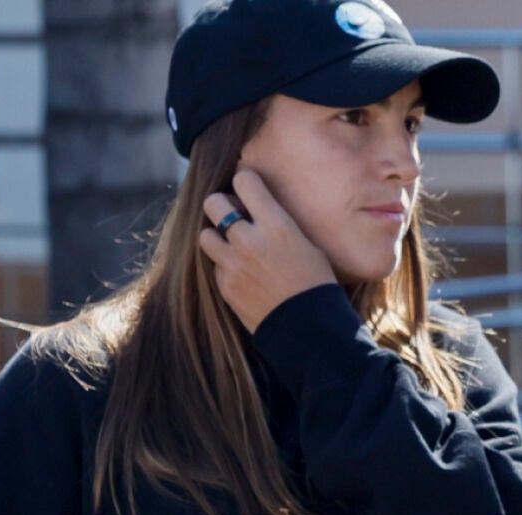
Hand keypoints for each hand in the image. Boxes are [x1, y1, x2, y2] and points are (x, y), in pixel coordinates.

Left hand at [200, 170, 336, 332]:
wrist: (309, 327)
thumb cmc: (317, 283)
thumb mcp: (307, 245)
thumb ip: (280, 225)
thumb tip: (263, 213)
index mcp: (276, 225)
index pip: (244, 181)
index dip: (245, 181)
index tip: (248, 187)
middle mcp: (249, 240)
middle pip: (213, 203)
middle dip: (221, 204)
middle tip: (232, 213)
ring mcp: (233, 264)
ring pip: (205, 235)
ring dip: (217, 236)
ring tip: (232, 245)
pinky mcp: (225, 286)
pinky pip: (215, 266)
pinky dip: (225, 267)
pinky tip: (243, 274)